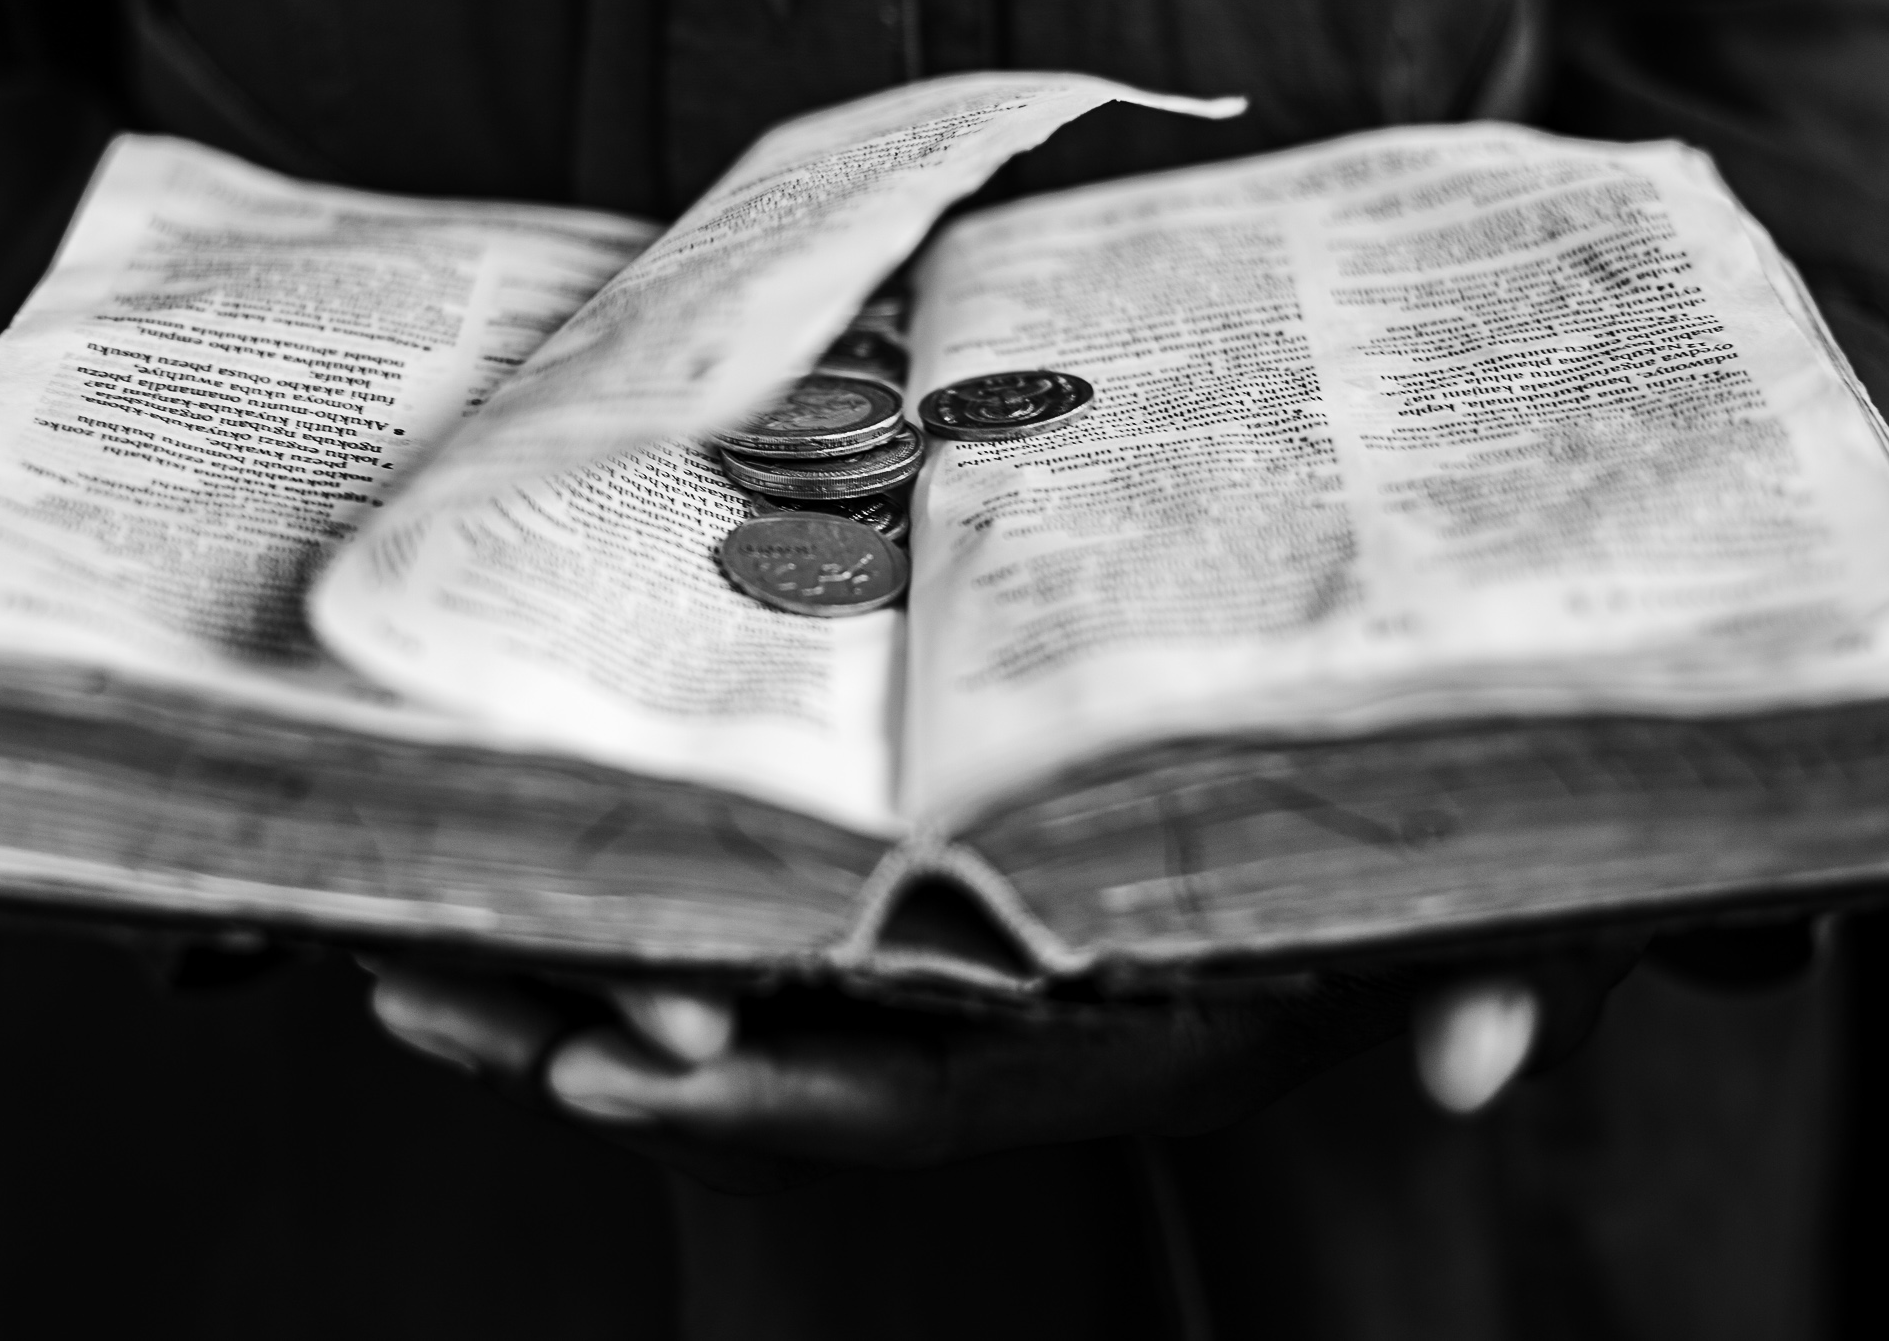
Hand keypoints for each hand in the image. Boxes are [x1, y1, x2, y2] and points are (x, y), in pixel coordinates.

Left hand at [362, 940, 1633, 1190]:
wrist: (1389, 788)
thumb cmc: (1436, 854)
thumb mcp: (1492, 912)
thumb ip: (1498, 974)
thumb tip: (1471, 1072)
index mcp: (1129, 1038)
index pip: (928, 1094)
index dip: (769, 1101)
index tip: (607, 1077)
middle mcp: (1019, 1022)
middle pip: (780, 1060)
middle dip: (600, 1036)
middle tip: (417, 991)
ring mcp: (956, 962)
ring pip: (738, 995)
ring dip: (564, 983)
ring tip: (391, 951)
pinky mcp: (917, 880)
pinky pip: (755, 915)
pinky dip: (632, 904)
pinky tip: (520, 865)